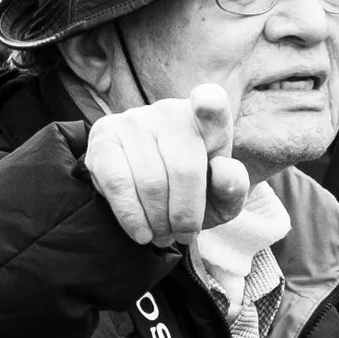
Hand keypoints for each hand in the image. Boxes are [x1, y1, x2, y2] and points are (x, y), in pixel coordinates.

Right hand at [83, 80, 249, 247]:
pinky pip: (117, 181)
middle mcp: (170, 111)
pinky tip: (140, 230)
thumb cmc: (196, 194)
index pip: (212, 103)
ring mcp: (134, 119)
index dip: (209, 105)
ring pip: (150, 181)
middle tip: (183, 235)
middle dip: (184, 214)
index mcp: (208, 118)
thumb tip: (224, 171)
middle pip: (184, 169)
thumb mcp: (223, 199)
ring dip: (158, 220)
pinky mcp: (104, 135)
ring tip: (162, 235)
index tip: (207, 106)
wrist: (156, 198)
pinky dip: (130, 214)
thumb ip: (234, 186)